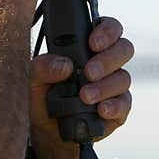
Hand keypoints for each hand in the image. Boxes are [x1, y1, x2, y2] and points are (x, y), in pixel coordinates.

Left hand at [29, 16, 133, 144]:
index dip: (107, 30)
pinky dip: (114, 106)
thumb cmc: (42, 95)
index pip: (108, 27)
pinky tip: (101, 110)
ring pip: (123, 77)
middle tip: (89, 72)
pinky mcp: (118, 108)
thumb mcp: (33, 78)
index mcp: (87, 46)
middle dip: (107, 59)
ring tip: (85, 96)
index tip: (93, 42)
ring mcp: (114, 85)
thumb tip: (64, 65)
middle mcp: (106, 62)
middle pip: (123, 49)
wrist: (46, 130)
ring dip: (105, 86)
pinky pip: (125, 104)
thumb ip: (42, 66)